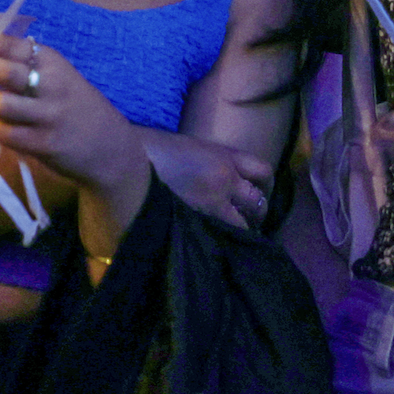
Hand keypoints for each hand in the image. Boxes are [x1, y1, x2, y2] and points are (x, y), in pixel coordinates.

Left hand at [0, 30, 150, 221]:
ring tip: (1, 109)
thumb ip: (20, 58)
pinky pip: (5, 134)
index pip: (8, 44)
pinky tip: (12, 131)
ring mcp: (49, 115)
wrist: (110, 147)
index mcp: (51, 61)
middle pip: (2, 70)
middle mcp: (51, 84)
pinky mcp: (45, 144)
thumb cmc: (74, 105)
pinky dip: (1, 131)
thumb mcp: (54, 74)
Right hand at [139, 129, 273, 229]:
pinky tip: (217, 246)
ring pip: (244, 223)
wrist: (127, 157)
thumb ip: (207, 161)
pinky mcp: (198, 216)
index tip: (258, 197)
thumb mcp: (187, 147)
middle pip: (258, 201)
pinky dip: (223, 240)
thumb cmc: (149, 147)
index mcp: (223, 154)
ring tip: (234, 242)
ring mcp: (213, 198)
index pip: (263, 171)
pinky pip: (223, 233)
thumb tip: (213, 181)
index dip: (265, 188)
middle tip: (249, 226)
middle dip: (257, 215)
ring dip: (242, 232)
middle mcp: (225, 175)